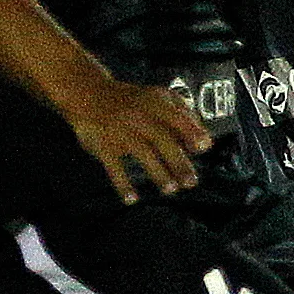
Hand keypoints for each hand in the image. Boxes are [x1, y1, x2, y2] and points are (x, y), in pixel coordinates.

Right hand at [58, 73, 213, 204]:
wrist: (89, 95)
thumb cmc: (132, 100)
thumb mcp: (158, 96)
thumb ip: (182, 112)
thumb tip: (203, 138)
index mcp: (155, 104)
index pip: (178, 118)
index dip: (192, 132)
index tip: (204, 147)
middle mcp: (139, 117)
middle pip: (163, 140)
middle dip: (179, 162)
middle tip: (190, 182)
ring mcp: (120, 132)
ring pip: (143, 154)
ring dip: (158, 173)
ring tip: (170, 189)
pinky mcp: (103, 145)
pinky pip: (114, 167)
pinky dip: (122, 184)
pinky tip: (132, 199)